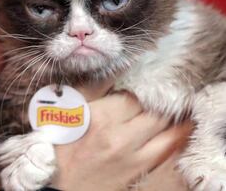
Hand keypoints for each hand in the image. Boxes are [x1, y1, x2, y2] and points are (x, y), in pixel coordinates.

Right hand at [51, 93, 191, 190]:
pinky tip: (184, 125)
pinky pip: (170, 148)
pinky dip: (179, 134)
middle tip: (162, 92)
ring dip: (175, 115)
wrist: (62, 182)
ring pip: (168, 128)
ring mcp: (134, 156)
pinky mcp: (140, 169)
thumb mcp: (69, 110)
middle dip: (160, 100)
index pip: (134, 95)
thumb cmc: (62, 143)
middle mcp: (120, 137)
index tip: (139, 86)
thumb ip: (92, 86)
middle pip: (154, 110)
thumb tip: (114, 67)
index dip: (139, 88)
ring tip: (178, 104)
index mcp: (101, 117)